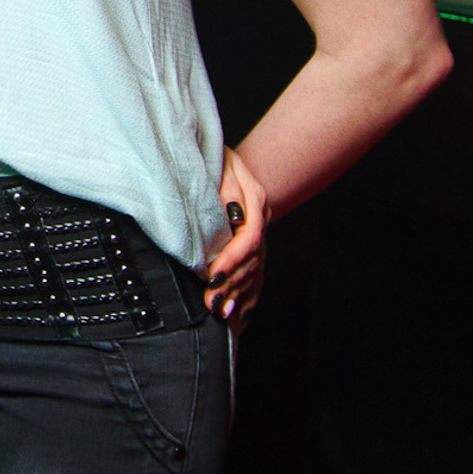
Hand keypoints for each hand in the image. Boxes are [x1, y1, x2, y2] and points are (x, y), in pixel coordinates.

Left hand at [203, 145, 266, 332]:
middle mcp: (261, 220)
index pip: (249, 238)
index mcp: (256, 201)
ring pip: (255, 271)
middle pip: (252, 260)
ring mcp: (260, 234)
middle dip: (232, 284)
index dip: (231, 259)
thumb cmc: (214, 157)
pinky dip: (248, 297)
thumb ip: (225, 187)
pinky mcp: (254, 246)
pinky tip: (239, 316)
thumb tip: (231, 212)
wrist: (225, 157)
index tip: (214, 274)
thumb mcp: (220, 163)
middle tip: (211, 303)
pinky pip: (256, 275)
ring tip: (221, 314)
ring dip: (238, 295)